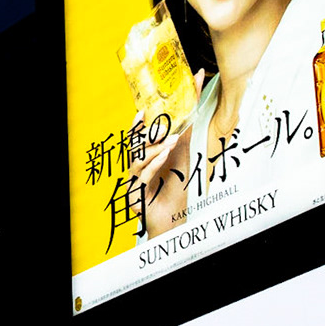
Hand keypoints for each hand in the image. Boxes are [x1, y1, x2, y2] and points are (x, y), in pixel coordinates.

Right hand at [126, 70, 206, 239]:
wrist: (175, 219)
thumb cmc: (175, 188)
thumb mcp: (180, 156)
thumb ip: (181, 134)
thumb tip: (191, 107)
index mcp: (142, 160)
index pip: (135, 140)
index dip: (136, 126)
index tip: (142, 112)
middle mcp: (134, 171)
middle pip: (134, 149)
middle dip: (147, 137)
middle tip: (162, 128)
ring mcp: (133, 185)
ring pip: (138, 161)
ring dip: (156, 150)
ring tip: (171, 141)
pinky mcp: (135, 199)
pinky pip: (144, 178)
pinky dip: (154, 165)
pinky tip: (165, 156)